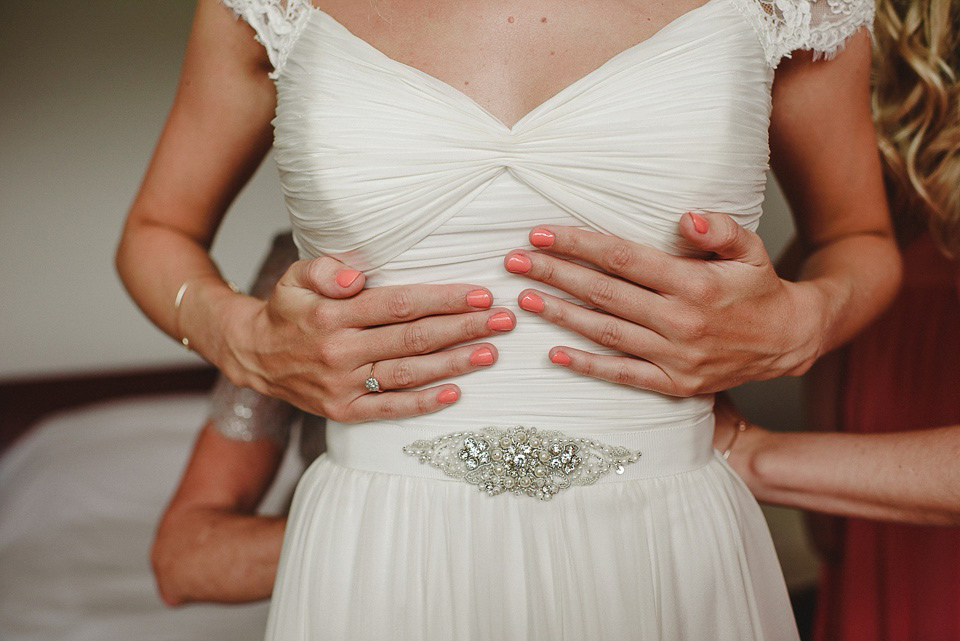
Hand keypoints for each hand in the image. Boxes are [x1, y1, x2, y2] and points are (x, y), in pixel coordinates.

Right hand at [217, 257, 514, 421]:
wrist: (254, 355)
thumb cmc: (289, 310)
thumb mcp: (296, 277)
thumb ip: (326, 270)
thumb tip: (357, 276)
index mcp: (332, 315)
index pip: (399, 305)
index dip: (443, 299)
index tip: (480, 295)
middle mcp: (340, 352)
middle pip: (413, 339)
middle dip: (463, 329)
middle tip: (503, 321)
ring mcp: (343, 386)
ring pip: (408, 374)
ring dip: (454, 364)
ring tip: (490, 353)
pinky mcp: (344, 411)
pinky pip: (390, 409)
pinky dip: (424, 403)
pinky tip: (456, 392)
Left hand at [504, 213, 825, 395]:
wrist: (787, 341)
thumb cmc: (759, 288)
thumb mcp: (750, 249)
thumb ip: (720, 229)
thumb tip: (685, 218)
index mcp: (695, 283)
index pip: (623, 259)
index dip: (578, 244)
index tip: (541, 234)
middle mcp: (681, 321)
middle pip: (604, 293)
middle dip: (554, 275)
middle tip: (515, 263)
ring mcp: (675, 357)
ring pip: (606, 332)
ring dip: (561, 315)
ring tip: (524, 300)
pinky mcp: (674, 384)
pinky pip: (623, 374)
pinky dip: (588, 366)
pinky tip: (555, 354)